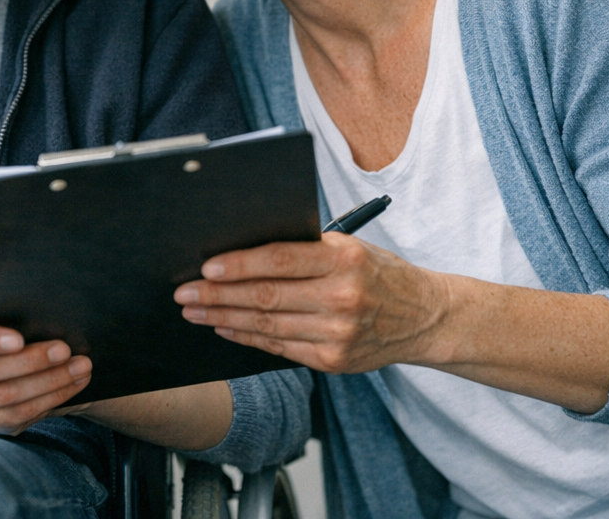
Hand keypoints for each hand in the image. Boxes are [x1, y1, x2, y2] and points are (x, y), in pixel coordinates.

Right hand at [0, 301, 91, 434]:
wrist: (29, 349)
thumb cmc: (20, 319)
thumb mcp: (13, 305)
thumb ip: (18, 304)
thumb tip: (47, 306)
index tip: (19, 339)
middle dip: (31, 361)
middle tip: (65, 350)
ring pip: (5, 396)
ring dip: (49, 382)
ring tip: (81, 366)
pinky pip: (17, 415)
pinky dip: (50, 399)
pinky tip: (73, 384)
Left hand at [173, 232, 444, 372]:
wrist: (424, 317)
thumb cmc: (378, 272)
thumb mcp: (350, 247)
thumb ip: (305, 248)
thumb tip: (242, 248)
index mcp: (344, 259)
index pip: (281, 260)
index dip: (239, 264)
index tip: (205, 266)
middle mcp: (342, 297)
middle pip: (267, 296)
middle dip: (218, 295)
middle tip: (184, 292)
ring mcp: (338, 334)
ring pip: (267, 325)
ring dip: (223, 318)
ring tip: (194, 311)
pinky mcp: (334, 361)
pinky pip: (279, 348)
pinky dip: (246, 337)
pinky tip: (224, 328)